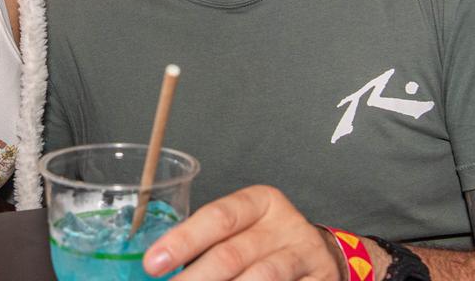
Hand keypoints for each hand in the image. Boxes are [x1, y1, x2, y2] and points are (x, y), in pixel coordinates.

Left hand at [143, 186, 346, 279]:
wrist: (321, 257)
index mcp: (261, 202)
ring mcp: (305, 256)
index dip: (182, 240)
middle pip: (232, 254)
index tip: (153, 263)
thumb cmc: (266, 242)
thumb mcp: (244, 229)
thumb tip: (161, 265)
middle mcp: (285, 226)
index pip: (217, 217)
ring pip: (261, 278)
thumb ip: (208, 241)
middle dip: (194, 277)